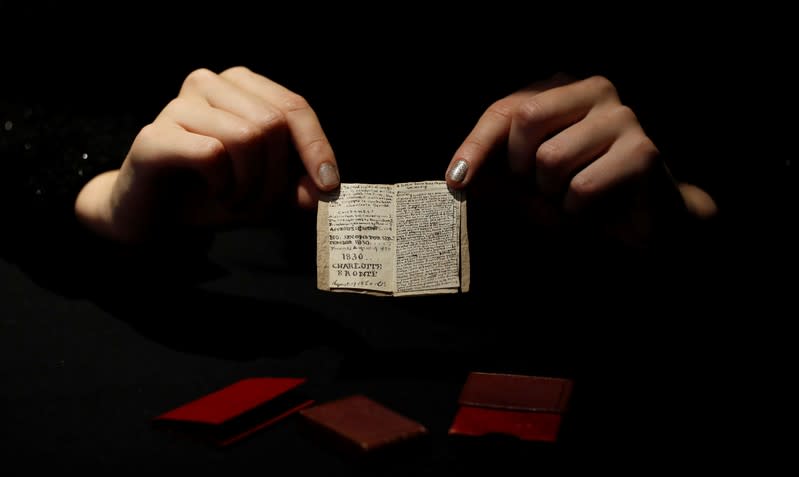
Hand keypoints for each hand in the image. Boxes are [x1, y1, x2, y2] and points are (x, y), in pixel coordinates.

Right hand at [75, 66, 339, 242]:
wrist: (153, 217)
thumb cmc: (211, 194)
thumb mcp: (267, 191)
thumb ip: (297, 186)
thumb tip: (325, 188)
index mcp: (240, 86)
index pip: (293, 106)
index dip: (316, 146)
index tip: (328, 185)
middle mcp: (209, 84)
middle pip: (273, 123)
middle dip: (278, 176)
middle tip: (262, 206)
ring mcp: (178, 105)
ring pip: (247, 136)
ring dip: (252, 185)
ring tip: (236, 201)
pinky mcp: (155, 136)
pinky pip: (213, 154)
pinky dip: (225, 185)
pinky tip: (216, 194)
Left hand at [445, 74, 715, 246]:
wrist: (645, 224)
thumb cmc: (579, 196)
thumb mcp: (527, 183)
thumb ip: (495, 173)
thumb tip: (458, 177)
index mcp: (563, 89)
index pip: (506, 109)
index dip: (477, 145)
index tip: (456, 180)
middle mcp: (595, 90)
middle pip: (526, 118)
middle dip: (521, 168)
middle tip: (539, 191)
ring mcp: (622, 117)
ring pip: (551, 158)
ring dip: (551, 196)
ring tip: (570, 201)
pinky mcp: (642, 151)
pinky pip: (581, 188)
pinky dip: (577, 212)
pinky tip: (594, 212)